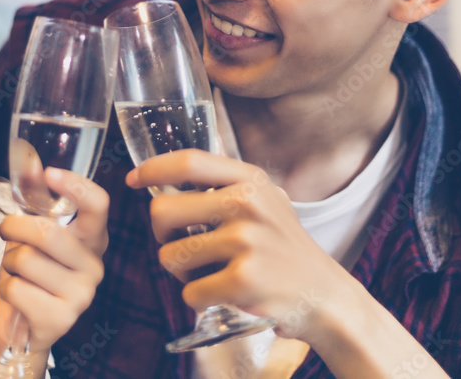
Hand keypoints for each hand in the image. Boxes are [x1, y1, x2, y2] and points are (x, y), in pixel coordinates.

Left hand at [0, 169, 108, 357]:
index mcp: (93, 240)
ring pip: (27, 260)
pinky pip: (17, 288)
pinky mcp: (61, 318)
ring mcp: (82, 295)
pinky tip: (19, 298)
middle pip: (49, 232)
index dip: (75, 185)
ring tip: (18, 274)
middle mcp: (95, 266)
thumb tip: (29, 158)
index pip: (99, 204)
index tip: (49, 174)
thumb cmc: (29, 275)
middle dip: (15, 227)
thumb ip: (35, 197)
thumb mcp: (31, 233)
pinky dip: (6, 289)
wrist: (21, 331)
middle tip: (6, 231)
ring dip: (9, 264)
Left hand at [125, 149, 351, 343]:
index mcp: (250, 180)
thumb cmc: (284, 249)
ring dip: (181, 273)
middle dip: (162, 236)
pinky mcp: (243, 280)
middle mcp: (247, 203)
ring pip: (169, 256)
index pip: (188, 161)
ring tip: (210, 274)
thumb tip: (170, 169)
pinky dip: (198, 300)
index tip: (134, 179)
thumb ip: (227, 183)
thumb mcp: (266, 200)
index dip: (153, 169)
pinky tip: (222, 296)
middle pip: (162, 212)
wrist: (326, 297)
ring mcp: (246, 241)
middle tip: (182, 248)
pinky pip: (189, 292)